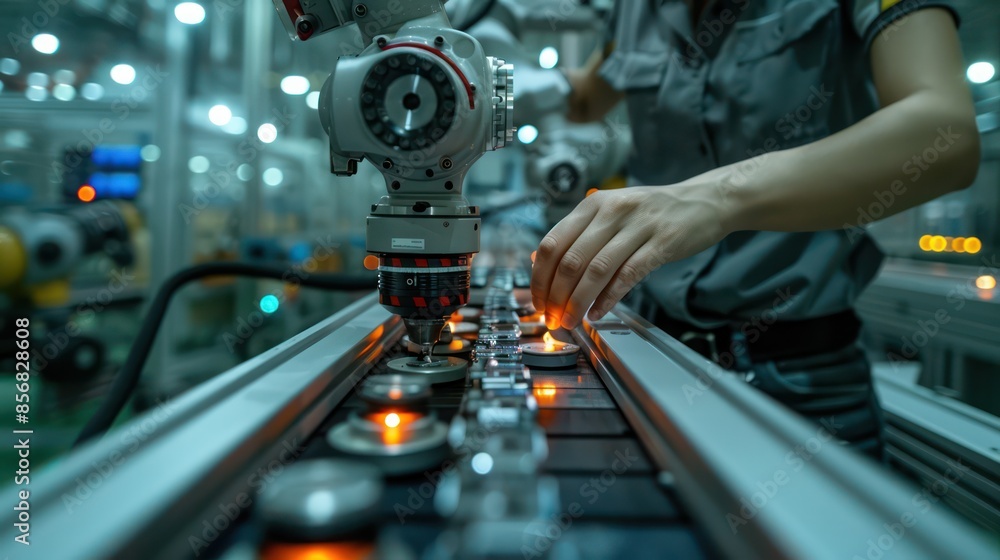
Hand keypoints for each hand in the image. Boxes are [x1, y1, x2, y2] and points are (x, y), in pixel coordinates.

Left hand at [530, 183, 728, 329]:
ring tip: (571, 320)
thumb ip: (579, 236)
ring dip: (578, 302)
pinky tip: (598, 312)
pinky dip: (609, 298)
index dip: (539, 278)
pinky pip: (628, 275)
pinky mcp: (662, 242)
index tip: (538, 301)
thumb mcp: (611, 213)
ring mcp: (638, 226)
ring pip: (596, 270)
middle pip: (570, 261)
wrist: (703, 201)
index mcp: (592, 204)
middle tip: (552, 318)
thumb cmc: (652, 212)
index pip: (552, 244)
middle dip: (556, 296)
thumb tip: (541, 265)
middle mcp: (611, 211)